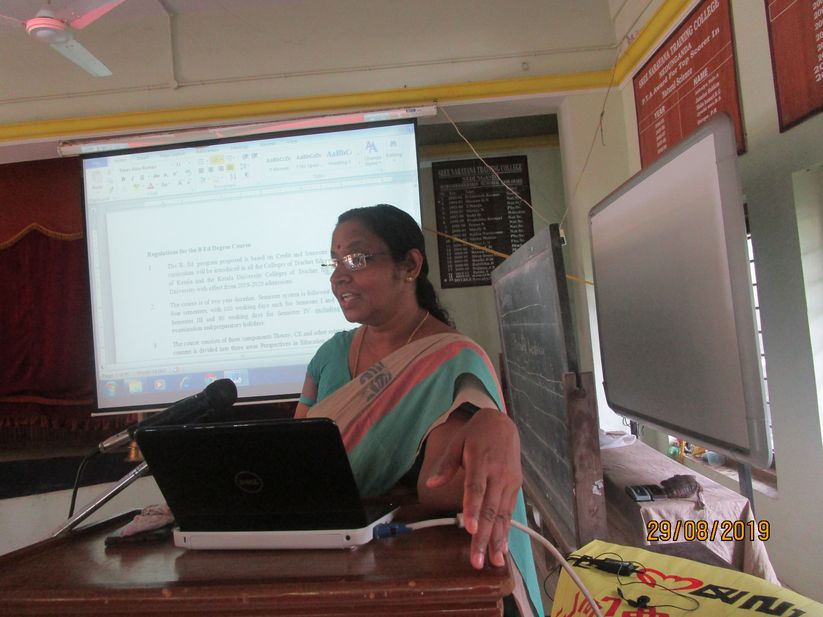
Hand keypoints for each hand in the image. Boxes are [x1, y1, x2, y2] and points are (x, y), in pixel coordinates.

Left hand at [425, 408, 521, 568]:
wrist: (503, 423)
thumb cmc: (476, 434)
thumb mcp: (457, 442)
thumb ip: (446, 465)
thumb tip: (431, 484)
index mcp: (481, 460)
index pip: (476, 488)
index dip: (473, 509)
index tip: (470, 528)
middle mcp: (498, 473)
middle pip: (490, 508)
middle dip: (484, 536)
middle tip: (477, 560)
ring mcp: (509, 481)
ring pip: (503, 514)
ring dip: (497, 540)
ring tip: (493, 562)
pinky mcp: (515, 486)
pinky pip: (510, 512)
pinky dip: (507, 531)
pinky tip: (502, 548)